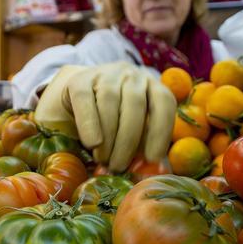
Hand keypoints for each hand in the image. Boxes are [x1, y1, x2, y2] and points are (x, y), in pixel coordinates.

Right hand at [34, 62, 175, 171]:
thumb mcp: (134, 132)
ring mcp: (106, 74)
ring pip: (110, 102)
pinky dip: (89, 124)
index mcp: (152, 86)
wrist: (78, 100)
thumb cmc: (114, 122)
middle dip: (128, 140)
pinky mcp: (80, 79)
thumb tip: (159, 170)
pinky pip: (85, 100)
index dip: (161, 131)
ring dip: (108, 136)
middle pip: (135, 104)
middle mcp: (132, 75)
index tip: (152, 158)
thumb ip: (146, 147)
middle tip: (119, 167)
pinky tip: (92, 143)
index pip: (164, 103)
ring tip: (104, 160)